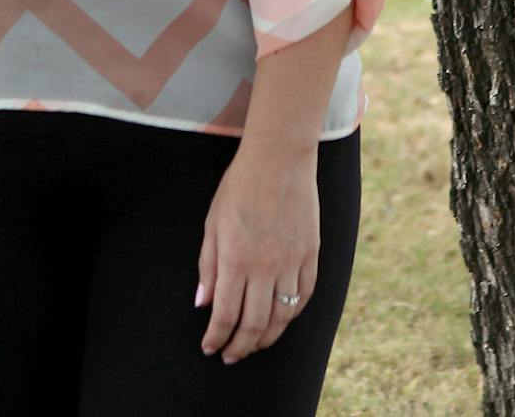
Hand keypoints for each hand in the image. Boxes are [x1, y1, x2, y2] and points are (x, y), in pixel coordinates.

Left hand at [196, 143, 319, 363]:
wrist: (280, 159)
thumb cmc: (240, 188)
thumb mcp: (213, 224)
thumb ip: (208, 266)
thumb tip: (203, 303)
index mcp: (236, 259)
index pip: (225, 314)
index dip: (216, 337)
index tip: (210, 348)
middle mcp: (265, 266)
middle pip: (255, 324)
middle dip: (240, 346)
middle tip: (231, 355)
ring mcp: (292, 262)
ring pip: (282, 317)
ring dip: (266, 338)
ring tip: (254, 344)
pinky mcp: (311, 254)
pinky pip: (304, 296)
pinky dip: (292, 315)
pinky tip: (281, 319)